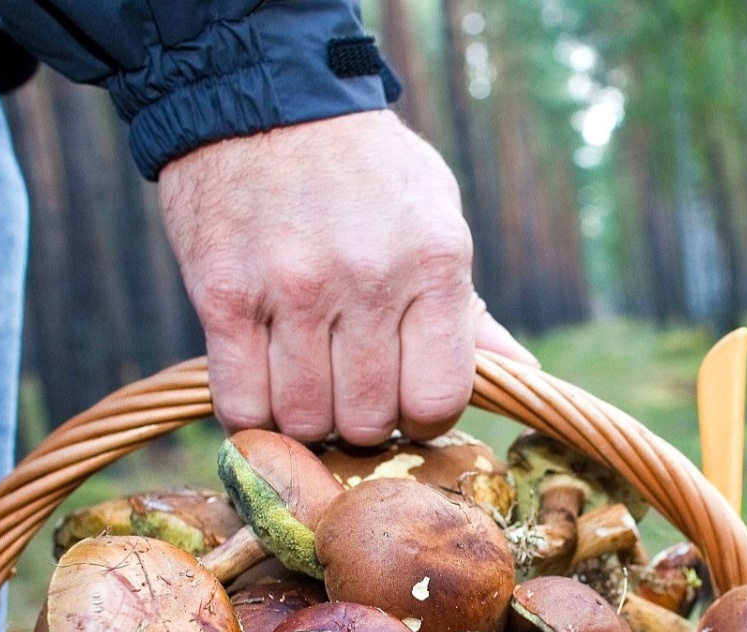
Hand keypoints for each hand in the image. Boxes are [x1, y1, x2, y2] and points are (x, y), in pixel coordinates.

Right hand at [160, 110, 534, 443]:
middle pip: (368, 420)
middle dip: (362, 420)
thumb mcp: (436, 217)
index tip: (406, 400)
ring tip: (306, 382)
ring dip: (306, 417)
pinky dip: (253, 413)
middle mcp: (367, 279)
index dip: (423, 417)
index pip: (438, 399)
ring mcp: (292, 289)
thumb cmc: (365, 167)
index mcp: (433, 262)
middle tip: (350, 388)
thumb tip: (523, 375)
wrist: (264, 95)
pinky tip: (263, 386)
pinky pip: (241, 402)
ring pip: (303, 420)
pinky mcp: (223, 296)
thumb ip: (469, 308)